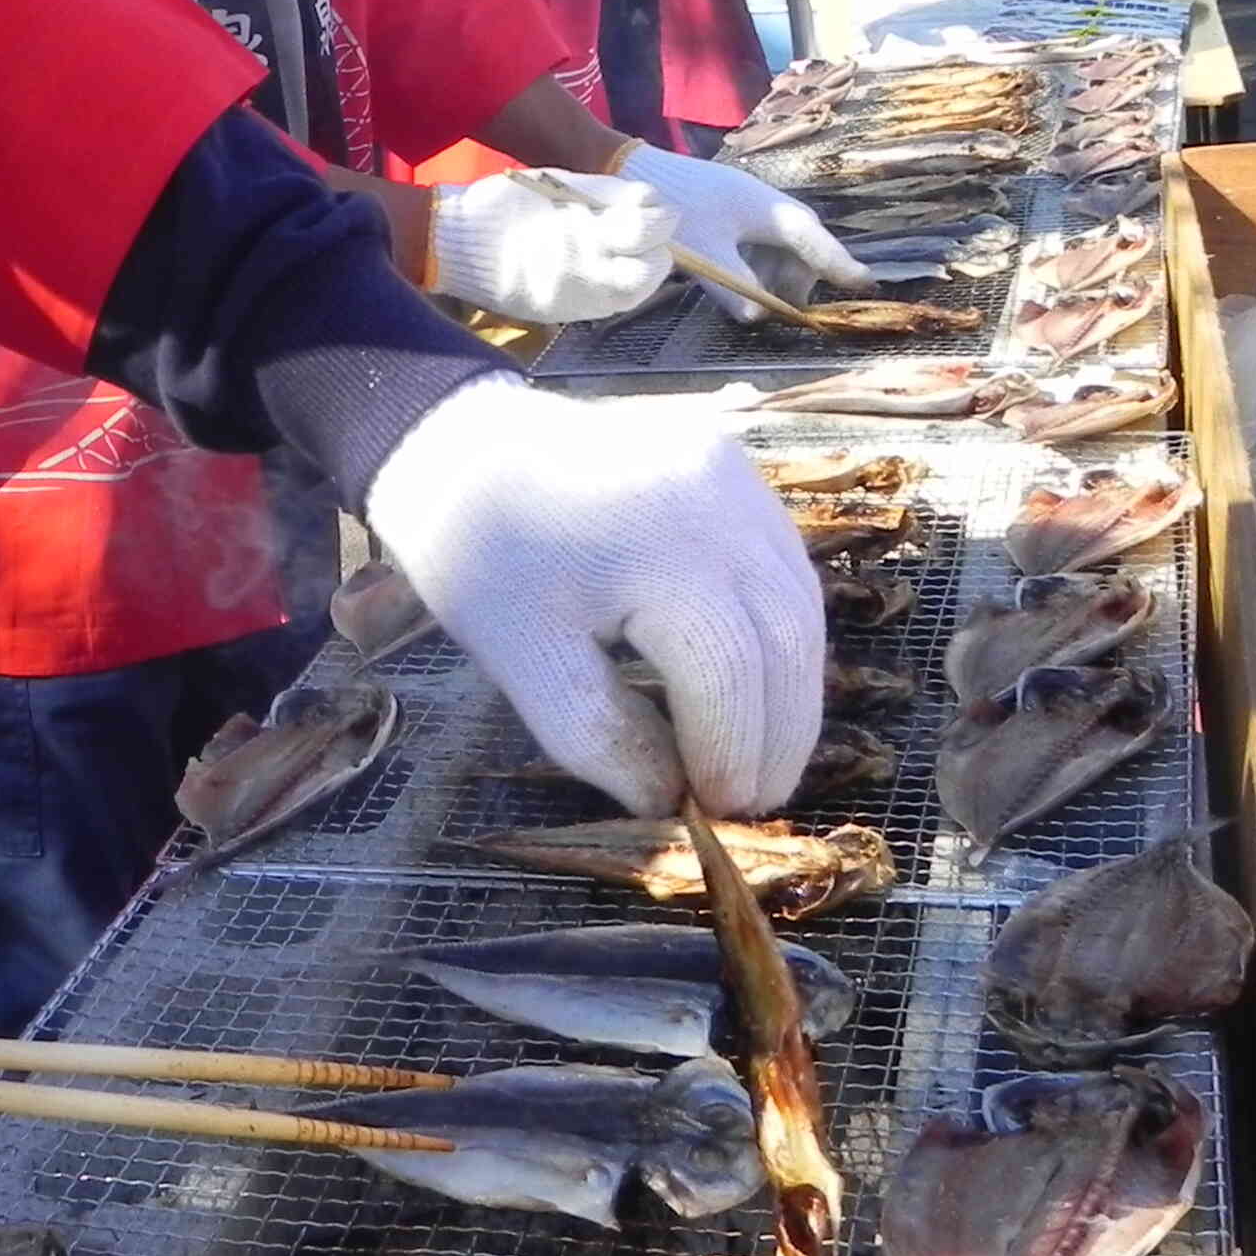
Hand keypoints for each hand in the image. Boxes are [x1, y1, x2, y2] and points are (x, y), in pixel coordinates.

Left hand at [361, 376, 825, 815]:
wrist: (456, 442)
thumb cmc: (475, 552)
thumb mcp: (521, 657)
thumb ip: (599, 736)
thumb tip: (669, 802)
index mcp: (657, 544)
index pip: (728, 671)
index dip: (730, 752)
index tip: (713, 814)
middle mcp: (717, 500)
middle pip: (786, 637)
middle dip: (781, 734)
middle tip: (754, 802)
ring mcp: (735, 475)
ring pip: (799, 602)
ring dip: (792, 689)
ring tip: (760, 758)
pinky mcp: (735, 466)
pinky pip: (783, 564)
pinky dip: (779, 634)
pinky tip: (755, 687)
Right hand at [426, 170, 677, 322]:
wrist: (455, 245)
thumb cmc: (505, 205)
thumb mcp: (559, 185)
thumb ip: (606, 194)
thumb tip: (646, 200)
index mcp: (587, 228)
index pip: (648, 225)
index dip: (657, 213)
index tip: (647, 206)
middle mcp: (590, 268)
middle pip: (655, 263)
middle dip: (657, 244)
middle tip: (644, 231)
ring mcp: (580, 297)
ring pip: (639, 290)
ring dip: (643, 269)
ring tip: (626, 255)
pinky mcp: (567, 313)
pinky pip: (613, 305)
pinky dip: (620, 287)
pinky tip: (605, 271)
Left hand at [611, 142, 870, 304]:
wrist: (635, 173)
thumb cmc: (674, 208)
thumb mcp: (704, 252)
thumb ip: (733, 286)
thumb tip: (758, 317)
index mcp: (770, 211)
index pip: (816, 242)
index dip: (841, 266)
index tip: (867, 285)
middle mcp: (768, 205)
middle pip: (802, 247)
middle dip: (799, 281)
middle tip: (789, 312)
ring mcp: (750, 206)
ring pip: (780, 248)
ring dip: (776, 277)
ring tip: (759, 303)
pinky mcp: (732, 211)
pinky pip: (759, 243)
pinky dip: (757, 266)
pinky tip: (738, 283)